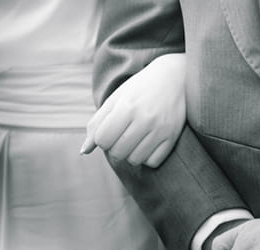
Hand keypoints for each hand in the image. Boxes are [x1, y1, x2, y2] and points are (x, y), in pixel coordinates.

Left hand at [81, 53, 185, 167]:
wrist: (175, 77)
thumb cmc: (140, 88)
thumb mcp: (115, 100)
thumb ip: (97, 124)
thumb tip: (84, 151)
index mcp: (126, 107)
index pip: (103, 140)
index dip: (102, 139)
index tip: (110, 130)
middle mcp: (144, 118)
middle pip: (118, 152)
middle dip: (115, 147)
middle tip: (123, 135)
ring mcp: (160, 129)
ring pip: (135, 160)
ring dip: (131, 153)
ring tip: (135, 140)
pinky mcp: (173, 137)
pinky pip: (153, 161)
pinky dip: (147, 157)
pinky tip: (149, 143)